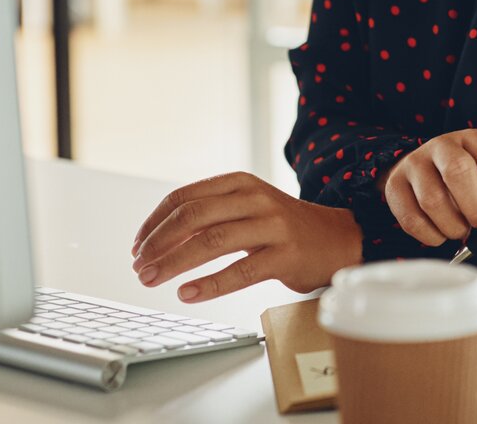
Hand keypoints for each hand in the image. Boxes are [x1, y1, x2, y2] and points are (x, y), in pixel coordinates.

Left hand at [130, 172, 361, 302]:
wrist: (338, 239)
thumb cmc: (284, 227)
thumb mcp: (248, 209)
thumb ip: (211, 217)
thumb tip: (160, 238)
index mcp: (240, 183)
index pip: (185, 197)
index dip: (155, 221)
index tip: (138, 244)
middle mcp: (255, 198)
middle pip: (193, 216)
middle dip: (158, 243)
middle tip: (139, 265)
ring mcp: (272, 226)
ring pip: (211, 242)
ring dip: (174, 263)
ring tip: (152, 279)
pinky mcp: (285, 255)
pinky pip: (240, 271)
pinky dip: (208, 284)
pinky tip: (187, 293)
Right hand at [380, 129, 476, 246]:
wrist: (420, 172)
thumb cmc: (467, 181)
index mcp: (473, 140)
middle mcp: (442, 146)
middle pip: (459, 172)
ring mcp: (414, 164)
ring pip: (433, 200)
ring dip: (454, 227)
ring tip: (461, 230)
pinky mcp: (394, 186)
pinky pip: (412, 219)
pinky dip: (432, 236)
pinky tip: (441, 233)